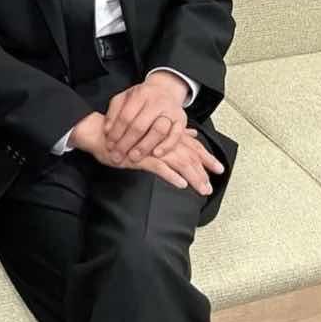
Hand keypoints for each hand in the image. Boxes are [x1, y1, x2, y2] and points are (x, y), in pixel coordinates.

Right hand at [70, 113, 221, 195]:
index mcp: (166, 135)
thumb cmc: (125, 134)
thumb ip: (173, 133)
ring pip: (178, 162)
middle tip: (211, 187)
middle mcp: (162, 140)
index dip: (206, 157)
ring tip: (202, 189)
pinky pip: (159, 167)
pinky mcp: (141, 157)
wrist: (101, 133)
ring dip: (192, 177)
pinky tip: (180, 184)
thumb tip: (193, 134)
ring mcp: (152, 148)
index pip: (191, 146)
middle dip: (202, 172)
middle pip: (188, 156)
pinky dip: (171, 175)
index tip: (219, 169)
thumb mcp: (151, 132)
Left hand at [103, 72, 188, 163]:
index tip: (109, 145)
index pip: (126, 116)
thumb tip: (107, 130)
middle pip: (140, 125)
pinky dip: (166, 146)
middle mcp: (157, 101)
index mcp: (140, 94)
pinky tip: (156, 154)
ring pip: (158, 131)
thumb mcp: (124, 98)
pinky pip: (176, 135)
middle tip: (117, 155)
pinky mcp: (182, 120)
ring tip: (133, 157)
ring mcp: (171, 111)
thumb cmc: (141, 98)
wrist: (165, 90)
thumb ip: (113, 112)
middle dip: (126, 143)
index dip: (116, 133)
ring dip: (144, 147)